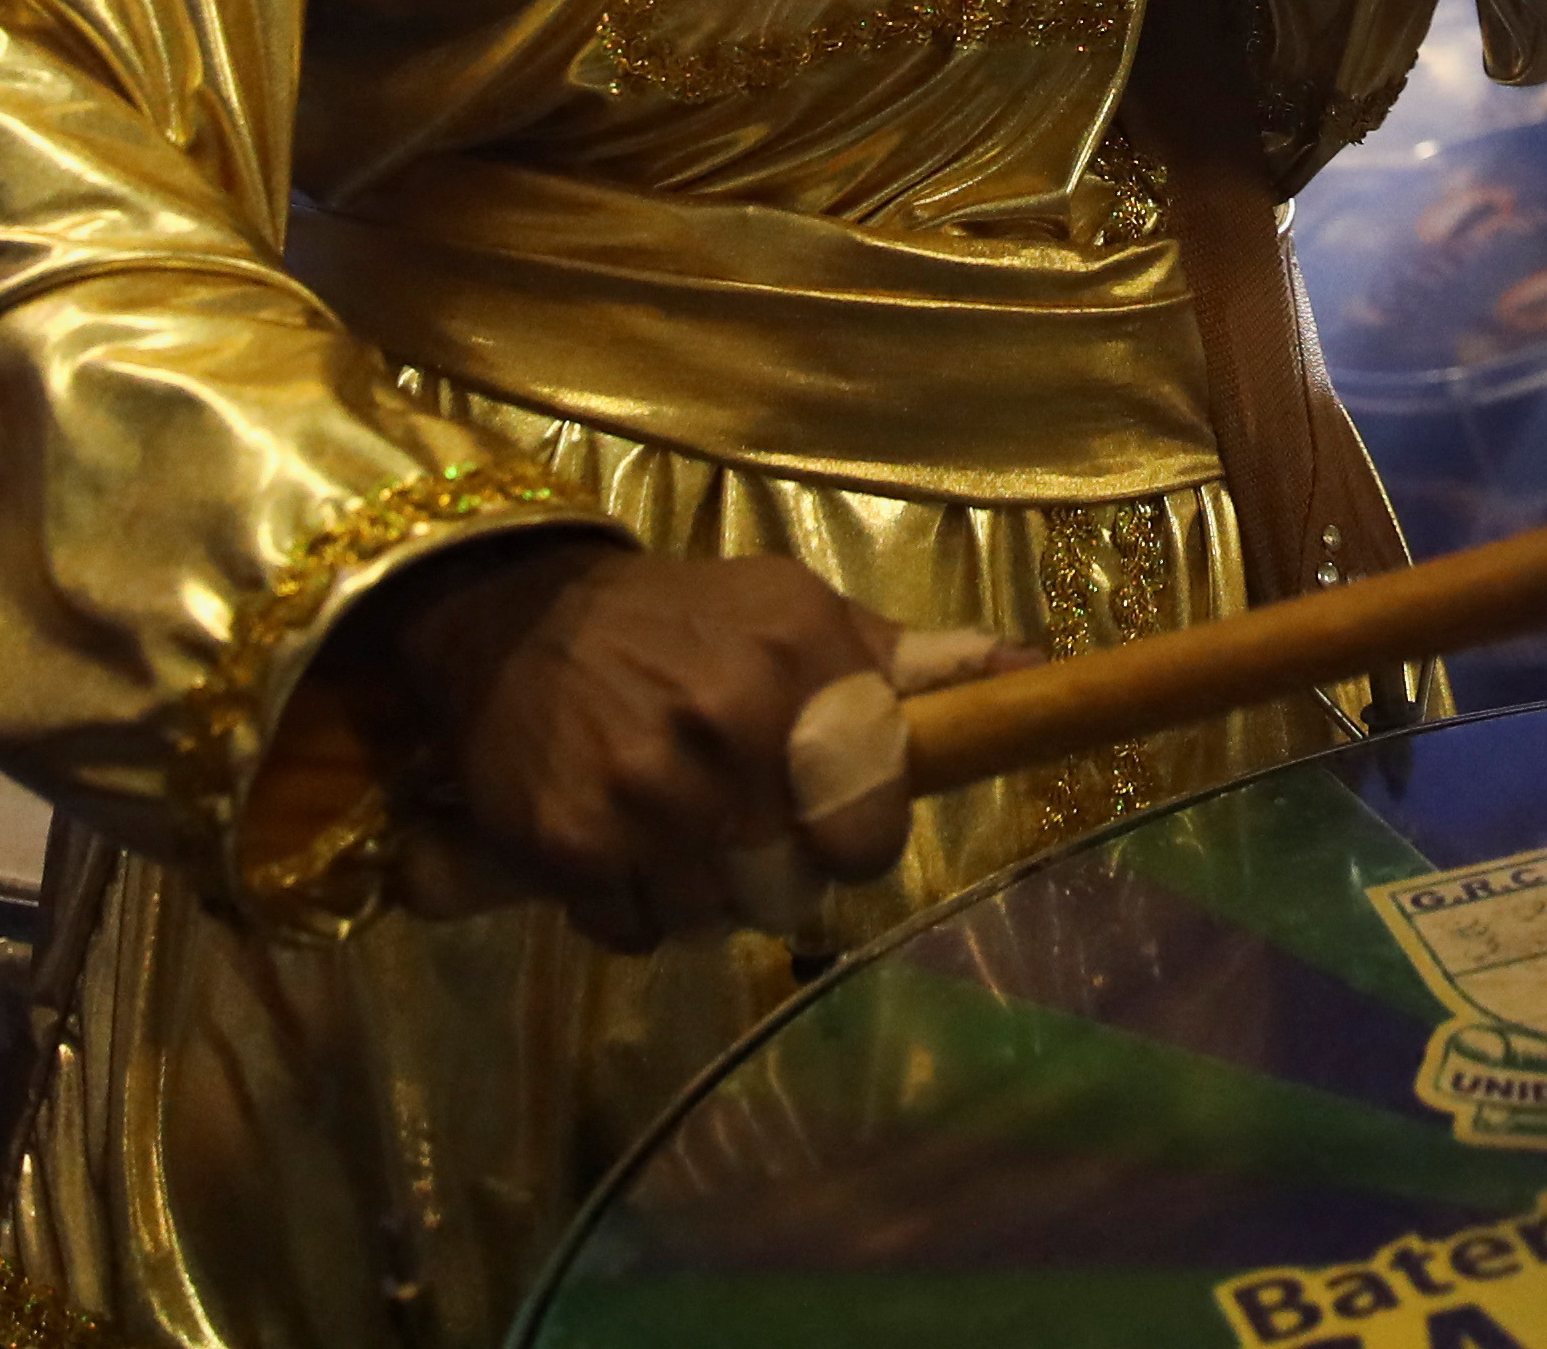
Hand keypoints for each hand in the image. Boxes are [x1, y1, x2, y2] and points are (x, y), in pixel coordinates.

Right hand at [372, 541, 938, 951]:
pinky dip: (639, 907)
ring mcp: (640, 797)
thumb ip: (912, 661)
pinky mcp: (569, 849)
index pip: (872, 820)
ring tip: (684, 828)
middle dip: (783, 869)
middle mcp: (720, 731)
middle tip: (747, 822)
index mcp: (793, 666)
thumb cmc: (683, 618)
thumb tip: (1033, 669)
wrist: (514, 619)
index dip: (861, 835)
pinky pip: (641, 934)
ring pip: (720, 919)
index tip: (837, 819)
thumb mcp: (797, 612)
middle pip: (797, 888)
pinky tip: (626, 845)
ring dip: (710, 893)